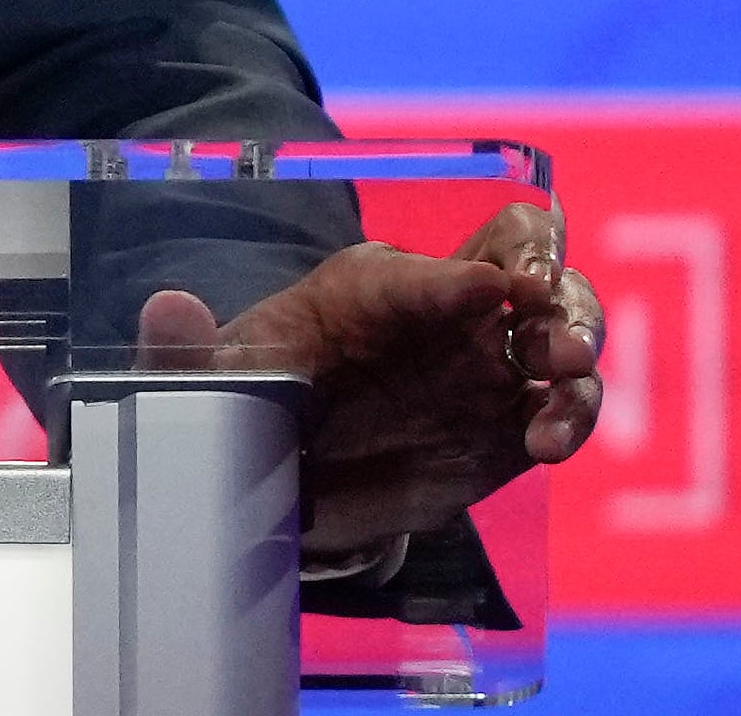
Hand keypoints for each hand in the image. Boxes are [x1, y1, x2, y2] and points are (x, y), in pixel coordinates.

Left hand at [137, 205, 602, 561]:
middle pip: (523, 255)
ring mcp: (485, 364)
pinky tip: (546, 443)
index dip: (456, 277)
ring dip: (576, 344)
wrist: (285, 485)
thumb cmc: (250, 406)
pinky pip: (563, 405)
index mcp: (371, 285)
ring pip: (560, 325)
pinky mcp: (510, 424)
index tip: (488, 293)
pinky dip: (571, 417)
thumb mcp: (210, 383)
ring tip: (561, 383)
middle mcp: (442, 309)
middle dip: (548, 274)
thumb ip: (187, 351)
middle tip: (550, 318)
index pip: (425, 268)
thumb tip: (165, 307)